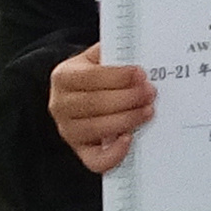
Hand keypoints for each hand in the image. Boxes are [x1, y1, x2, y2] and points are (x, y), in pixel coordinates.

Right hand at [50, 45, 154, 173]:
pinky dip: (113, 154)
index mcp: (63, 77)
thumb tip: (137, 49)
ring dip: (127, 120)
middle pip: (94, 104)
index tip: (141, 74)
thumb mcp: (94, 58)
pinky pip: (94, 160)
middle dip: (127, 98)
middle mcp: (60, 105)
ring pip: (96, 129)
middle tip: (150, 93)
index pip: (90, 77)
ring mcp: (68, 131)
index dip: (118, 77)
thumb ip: (111, 53)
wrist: (76, 95)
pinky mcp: (79, 150)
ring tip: (148, 110)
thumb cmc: (92, 75)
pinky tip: (129, 138)